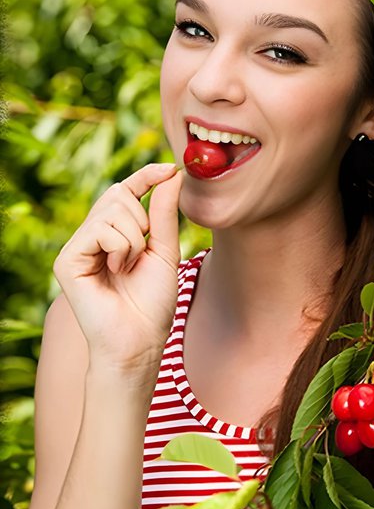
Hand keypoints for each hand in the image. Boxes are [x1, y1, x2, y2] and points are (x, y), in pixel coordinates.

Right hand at [53, 163, 183, 367]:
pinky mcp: (67, 259)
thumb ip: (164, 213)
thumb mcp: (165, 250)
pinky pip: (99, 229)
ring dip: (134, 238)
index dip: (145, 176)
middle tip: (143, 250)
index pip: (126, 191)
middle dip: (142, 218)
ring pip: (111, 210)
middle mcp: (92, 236)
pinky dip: (119, 247)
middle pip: (118, 193)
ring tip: (128, 267)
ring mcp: (77, 246)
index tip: (169, 168)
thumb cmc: (153, 302)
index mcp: (115, 233)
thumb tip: (171, 173)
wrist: (140, 339)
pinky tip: (116, 271)